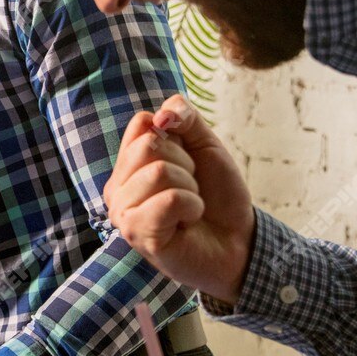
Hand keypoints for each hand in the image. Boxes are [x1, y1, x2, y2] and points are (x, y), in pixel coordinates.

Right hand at [104, 94, 256, 302]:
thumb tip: (161, 114)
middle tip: (190, 189)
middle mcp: (118, 188)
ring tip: (189, 208)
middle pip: (148, 145)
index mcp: (128, 165)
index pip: (141, 123)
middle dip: (185, 164)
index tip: (187, 161)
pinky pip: (169, 199)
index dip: (176, 136)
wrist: (238, 241)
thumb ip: (185, 118)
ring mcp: (123, 213)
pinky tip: (187, 223)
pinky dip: (192, 206)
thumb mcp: (205, 146)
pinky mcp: (137, 234)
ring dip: (190, 188)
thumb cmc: (217, 197)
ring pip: (159, 171)